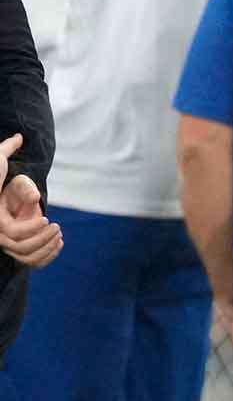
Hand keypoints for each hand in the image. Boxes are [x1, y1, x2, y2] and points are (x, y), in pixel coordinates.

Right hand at [0, 134, 60, 268]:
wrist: (2, 199)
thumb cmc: (2, 180)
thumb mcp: (2, 165)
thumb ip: (7, 151)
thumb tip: (19, 138)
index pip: (10, 232)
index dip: (29, 228)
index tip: (47, 217)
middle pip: (18, 248)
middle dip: (41, 239)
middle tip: (57, 227)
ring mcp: (6, 244)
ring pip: (25, 257)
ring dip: (46, 249)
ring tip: (59, 235)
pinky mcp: (17, 249)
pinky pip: (31, 262)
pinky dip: (47, 257)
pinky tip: (59, 243)